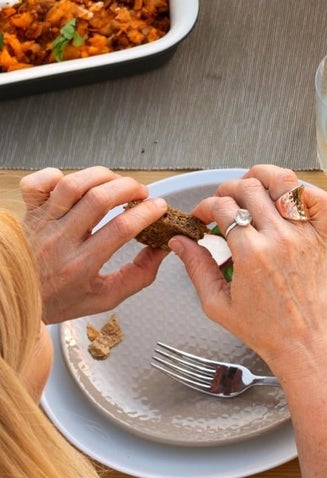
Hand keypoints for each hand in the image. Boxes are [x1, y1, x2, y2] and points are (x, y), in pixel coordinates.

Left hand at [20, 166, 168, 322]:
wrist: (13, 301)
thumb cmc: (56, 300)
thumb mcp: (103, 298)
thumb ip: (138, 276)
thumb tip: (161, 250)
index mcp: (79, 265)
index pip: (121, 228)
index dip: (148, 212)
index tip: (159, 207)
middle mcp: (59, 241)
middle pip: (99, 199)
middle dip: (129, 188)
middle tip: (141, 193)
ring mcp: (42, 224)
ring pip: (73, 184)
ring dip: (102, 176)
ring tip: (115, 182)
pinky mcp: (29, 213)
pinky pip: (37, 184)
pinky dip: (55, 176)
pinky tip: (74, 183)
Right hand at [170, 165, 326, 376]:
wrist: (303, 341)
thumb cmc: (263, 329)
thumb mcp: (217, 304)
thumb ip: (197, 268)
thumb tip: (180, 242)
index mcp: (252, 254)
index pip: (224, 208)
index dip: (206, 206)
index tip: (202, 216)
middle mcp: (280, 237)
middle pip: (250, 188)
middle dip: (228, 188)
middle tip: (221, 202)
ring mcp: (304, 233)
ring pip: (286, 182)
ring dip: (264, 176)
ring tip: (250, 188)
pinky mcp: (322, 235)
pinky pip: (321, 200)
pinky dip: (305, 192)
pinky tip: (287, 200)